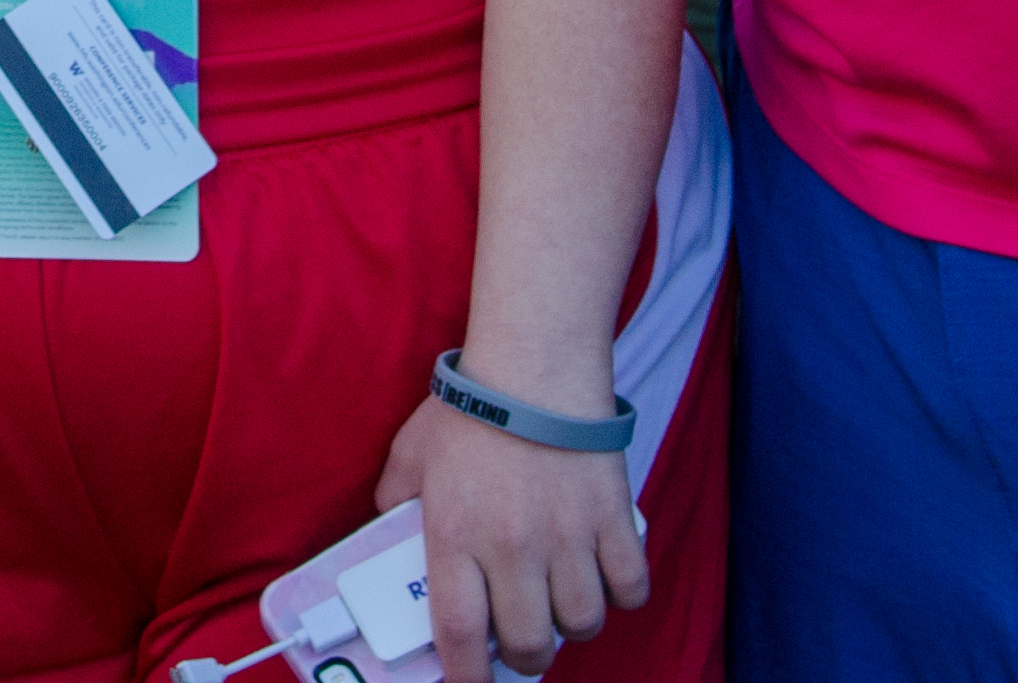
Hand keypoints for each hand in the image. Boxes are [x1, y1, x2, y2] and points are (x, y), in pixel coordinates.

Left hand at [375, 391, 647, 673]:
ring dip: (570, 624)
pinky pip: (631, 588)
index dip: (465, 676)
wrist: (535, 366)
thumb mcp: (410, 457)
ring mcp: (568, 536)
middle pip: (528, 643)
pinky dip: (620, 593)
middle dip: (524, 657)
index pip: (458, 633)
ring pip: (582, 623)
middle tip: (520, 641)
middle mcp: (512, 546)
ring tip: (559, 603)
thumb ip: (394, 503)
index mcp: (456, 535)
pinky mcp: (614, 520)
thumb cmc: (470, 409)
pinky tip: (602, 577)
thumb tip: (386, 537)